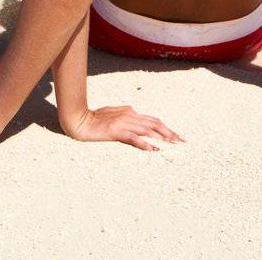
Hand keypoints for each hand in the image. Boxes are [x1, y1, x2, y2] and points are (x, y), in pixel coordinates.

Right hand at [59, 104, 182, 150]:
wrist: (79, 120)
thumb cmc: (94, 119)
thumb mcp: (113, 115)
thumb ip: (125, 116)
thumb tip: (136, 119)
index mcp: (129, 111)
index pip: (152, 120)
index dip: (166, 128)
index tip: (176, 136)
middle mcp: (129, 114)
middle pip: (154, 123)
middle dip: (170, 132)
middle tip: (182, 141)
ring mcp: (123, 122)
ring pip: (148, 129)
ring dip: (162, 137)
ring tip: (173, 144)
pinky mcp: (116, 131)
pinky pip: (135, 138)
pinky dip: (146, 144)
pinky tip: (154, 149)